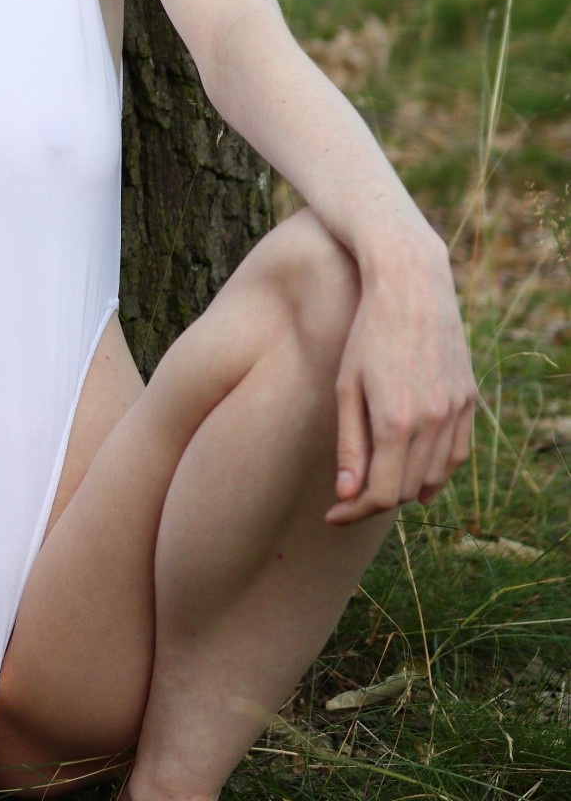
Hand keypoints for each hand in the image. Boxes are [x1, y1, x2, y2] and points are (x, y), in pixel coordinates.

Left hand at [327, 235, 476, 525]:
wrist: (412, 285)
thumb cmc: (367, 333)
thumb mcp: (346, 388)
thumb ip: (350, 445)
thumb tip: (348, 495)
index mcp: (396, 421)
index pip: (380, 494)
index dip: (353, 512)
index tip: (331, 515)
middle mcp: (433, 421)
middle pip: (407, 490)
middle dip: (375, 502)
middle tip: (347, 501)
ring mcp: (457, 410)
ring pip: (436, 477)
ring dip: (406, 490)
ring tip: (377, 487)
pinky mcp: (469, 398)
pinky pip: (457, 453)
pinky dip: (436, 472)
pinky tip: (416, 477)